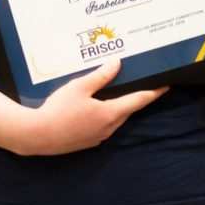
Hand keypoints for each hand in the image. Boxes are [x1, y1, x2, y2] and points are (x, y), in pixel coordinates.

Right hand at [19, 60, 167, 155]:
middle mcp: (108, 127)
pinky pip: (103, 126)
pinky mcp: (87, 141)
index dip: (153, 93)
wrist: (38, 135)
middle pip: (127, 110)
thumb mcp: (80, 87)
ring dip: (119, 107)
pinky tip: (95, 107)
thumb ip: (101, 76)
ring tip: (117, 93)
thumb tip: (117, 63)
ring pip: (115, 119)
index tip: (166, 86)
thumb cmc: (59, 110)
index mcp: (110, 113)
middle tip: (140, 84)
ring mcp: (98, 137)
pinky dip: (105, 115)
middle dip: (135, 98)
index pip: (138, 101)